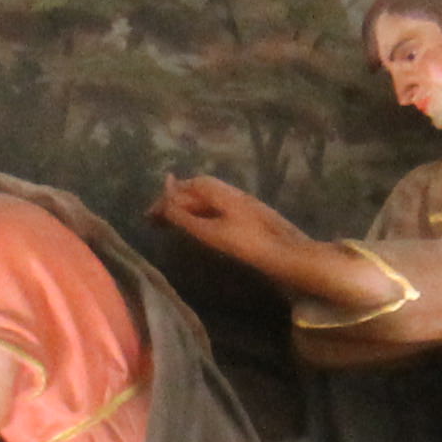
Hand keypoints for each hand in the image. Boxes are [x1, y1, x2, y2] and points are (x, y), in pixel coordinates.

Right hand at [151, 174, 302, 270]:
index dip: (168, 197)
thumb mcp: (214, 232)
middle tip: (157, 219)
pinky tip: (201, 228)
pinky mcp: (251, 218)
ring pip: (210, 200)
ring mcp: (244, 205)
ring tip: (173, 223)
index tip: (150, 213)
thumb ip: (187, 217)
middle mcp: (233, 193)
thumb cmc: (252, 245)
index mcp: (223, 193)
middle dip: (176, 201)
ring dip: (189, 208)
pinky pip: (219, 209)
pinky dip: (202, 215)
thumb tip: (165, 201)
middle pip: (199, 191)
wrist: (291, 256)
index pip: (189, 186)